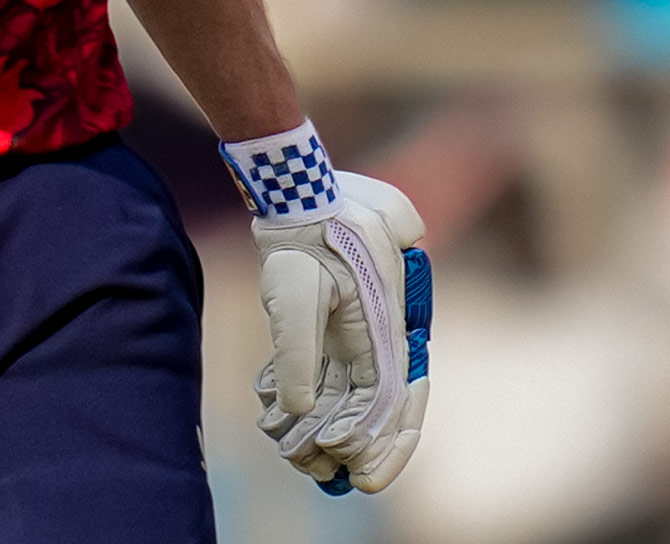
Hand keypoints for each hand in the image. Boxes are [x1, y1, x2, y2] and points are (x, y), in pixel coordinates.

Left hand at [220, 123, 430, 495]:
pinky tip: (273, 408)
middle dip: (354, 445)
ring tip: (287, 446)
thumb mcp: (295, 294)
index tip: (361, 478)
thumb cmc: (300, 239)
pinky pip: (327, 370)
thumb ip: (299, 352)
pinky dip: (305, 392)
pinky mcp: (335, 322)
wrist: (296, 193)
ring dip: (321, 422)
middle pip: (379, 406)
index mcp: (385, 330)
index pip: (396, 402)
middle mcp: (381, 334)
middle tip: (324, 473)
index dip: (383, 444)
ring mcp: (358, 328)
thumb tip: (300, 408)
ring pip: (348, 392)